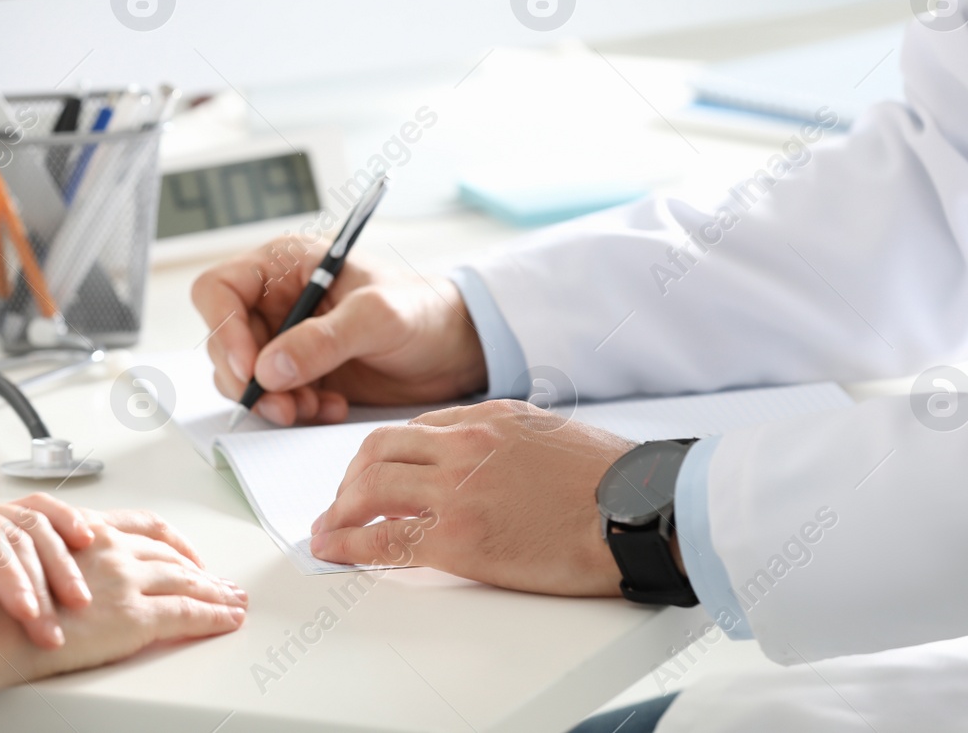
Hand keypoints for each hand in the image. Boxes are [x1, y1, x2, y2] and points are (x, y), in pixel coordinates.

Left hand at [0, 490, 203, 649]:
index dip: (12, 579)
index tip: (30, 615)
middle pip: (17, 528)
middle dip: (46, 575)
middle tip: (63, 619)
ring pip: (35, 517)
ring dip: (64, 553)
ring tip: (82, 594)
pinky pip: (37, 515)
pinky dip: (66, 528)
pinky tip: (89, 546)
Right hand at [0, 522, 247, 709]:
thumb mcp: (24, 563)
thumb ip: (50, 561)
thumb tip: (61, 575)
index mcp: (86, 534)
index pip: (143, 527)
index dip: (172, 539)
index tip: (186, 550)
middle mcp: (111, 550)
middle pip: (171, 555)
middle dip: (201, 568)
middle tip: (222, 581)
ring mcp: (126, 582)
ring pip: (187, 581)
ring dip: (216, 591)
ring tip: (233, 601)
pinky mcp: (134, 616)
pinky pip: (188, 614)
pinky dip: (214, 616)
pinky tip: (227, 619)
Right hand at [190, 234, 486, 424]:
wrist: (455, 349)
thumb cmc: (423, 311)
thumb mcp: (378, 317)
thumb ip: (323, 340)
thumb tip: (268, 369)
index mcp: (285, 265)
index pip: (219, 289)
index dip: (223, 329)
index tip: (248, 368)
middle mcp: (276, 300)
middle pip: (223, 340)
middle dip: (249, 379)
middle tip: (284, 405)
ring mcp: (285, 338)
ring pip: (242, 375)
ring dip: (272, 400)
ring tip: (314, 407)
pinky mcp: (300, 372)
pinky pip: (272, 397)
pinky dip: (293, 410)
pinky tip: (330, 407)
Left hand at [309, 399, 632, 595]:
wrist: (637, 512)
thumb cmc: (610, 481)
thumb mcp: (549, 434)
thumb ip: (504, 438)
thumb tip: (477, 455)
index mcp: (487, 417)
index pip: (413, 429)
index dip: (381, 456)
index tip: (370, 476)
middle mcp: (464, 445)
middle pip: (378, 450)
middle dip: (349, 478)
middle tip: (340, 502)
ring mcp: (457, 489)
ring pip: (370, 488)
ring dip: (340, 510)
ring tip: (329, 530)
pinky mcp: (458, 538)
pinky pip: (385, 538)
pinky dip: (349, 544)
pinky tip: (336, 550)